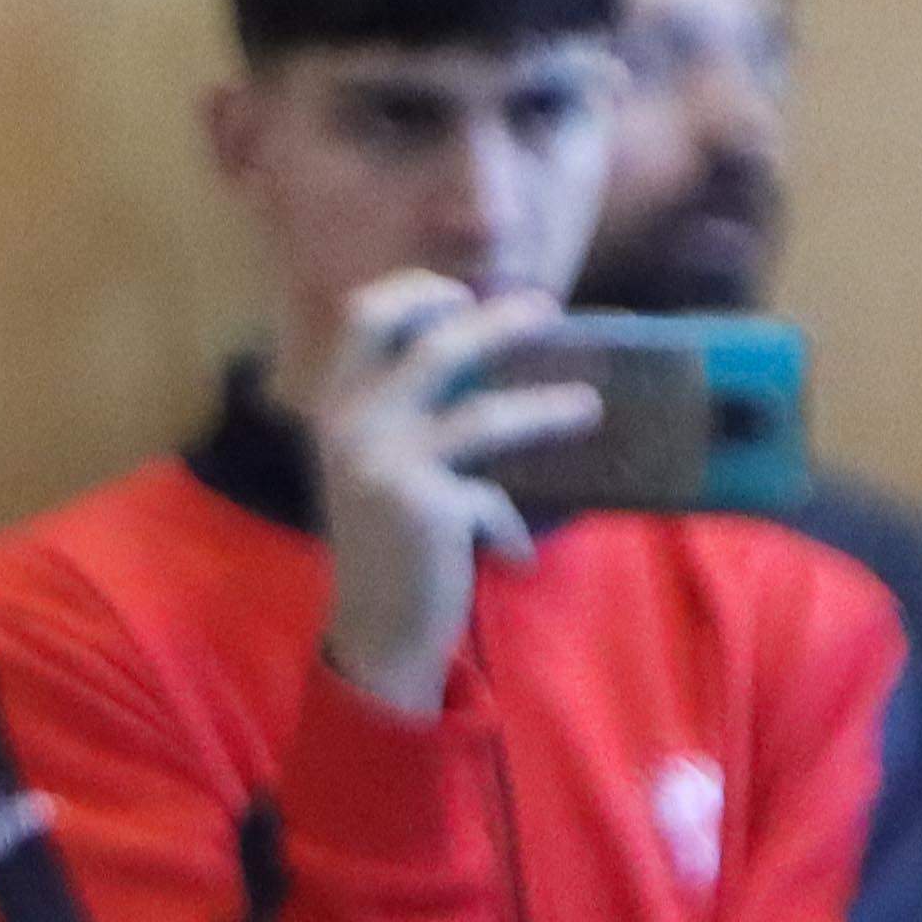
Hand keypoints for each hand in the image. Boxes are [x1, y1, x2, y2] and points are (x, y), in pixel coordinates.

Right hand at [311, 273, 597, 717]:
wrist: (372, 630)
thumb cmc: (388, 540)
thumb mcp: (376, 464)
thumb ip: (408, 411)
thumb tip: (494, 353)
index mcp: (332, 404)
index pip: (366, 314)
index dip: (418, 292)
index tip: (465, 294)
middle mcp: (349, 424)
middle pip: (438, 346)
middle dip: (502, 323)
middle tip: (549, 313)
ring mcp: (384, 464)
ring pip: (485, 416)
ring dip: (546, 408)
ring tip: (589, 408)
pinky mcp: (423, 507)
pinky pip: (493, 498)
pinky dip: (508, 528)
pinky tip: (512, 557)